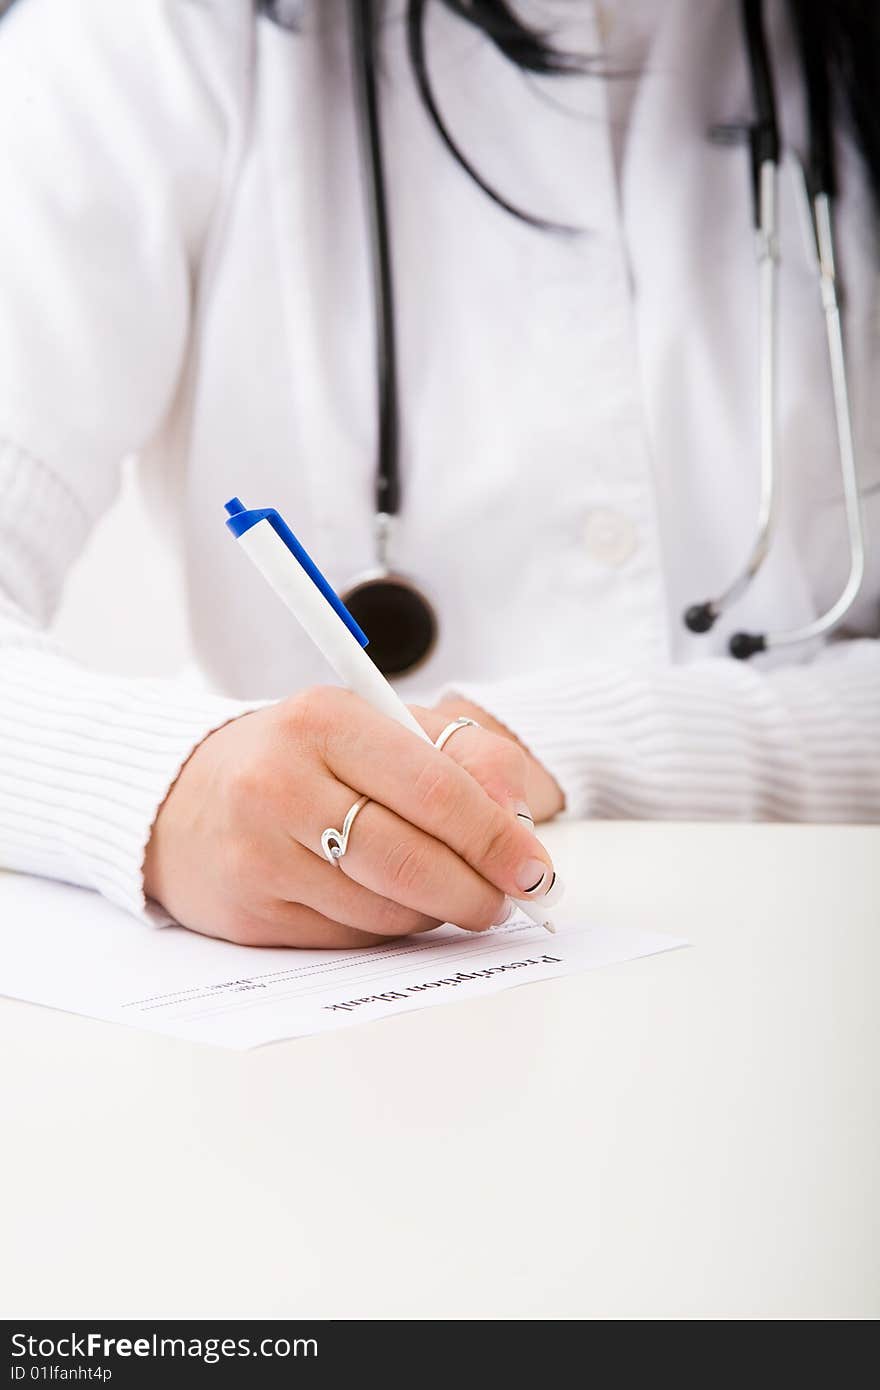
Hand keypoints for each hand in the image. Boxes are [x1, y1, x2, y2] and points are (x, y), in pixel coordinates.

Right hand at [143, 687, 556, 947]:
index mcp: (323, 720)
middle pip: (412, 861)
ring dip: (436, 911)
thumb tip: (517, 816)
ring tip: (444, 890)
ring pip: (387, 910)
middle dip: (479, 890)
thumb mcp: (378, 727)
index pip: (435, 789)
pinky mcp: (250, 913)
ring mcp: (258, 853)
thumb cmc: (302, 759)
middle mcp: (280, 783)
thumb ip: (462, 755)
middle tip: (509, 898)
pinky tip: (383, 900)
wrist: (182, 797)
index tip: (536, 867)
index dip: (497, 837)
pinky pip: (352, 939)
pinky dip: (387, 928)